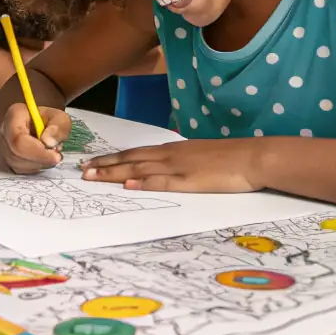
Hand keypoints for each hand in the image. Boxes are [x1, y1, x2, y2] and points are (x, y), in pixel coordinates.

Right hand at [0, 103, 71, 173]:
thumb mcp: (59, 118)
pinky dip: (34, 168)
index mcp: (13, 117)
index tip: (55, 155)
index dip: (37, 152)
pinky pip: (19, 170)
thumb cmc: (46, 119)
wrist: (36, 122)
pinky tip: (43, 159)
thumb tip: (48, 143)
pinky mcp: (6, 160)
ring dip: (38, 165)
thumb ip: (58, 127)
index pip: (18, 140)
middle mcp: (3, 134)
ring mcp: (2, 148)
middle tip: (57, 156)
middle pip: (15, 156)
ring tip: (51, 154)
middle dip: (39, 160)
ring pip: (17, 166)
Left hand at [81, 139, 266, 191]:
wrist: (253, 156)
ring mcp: (179, 167)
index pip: (135, 153)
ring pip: (139, 169)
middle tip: (82, 170)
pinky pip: (163, 182)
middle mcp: (170, 155)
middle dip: (104, 165)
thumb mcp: (199, 156)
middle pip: (131, 159)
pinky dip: (144, 182)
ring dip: (114, 173)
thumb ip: (180, 161)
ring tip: (93, 176)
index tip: (93, 162)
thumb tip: (163, 168)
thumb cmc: (230, 158)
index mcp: (172, 150)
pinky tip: (128, 184)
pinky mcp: (191, 180)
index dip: (112, 158)